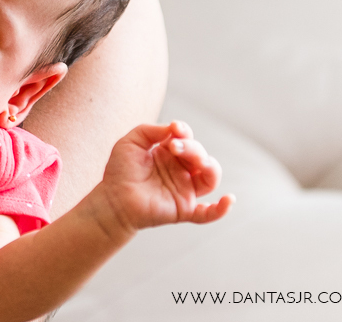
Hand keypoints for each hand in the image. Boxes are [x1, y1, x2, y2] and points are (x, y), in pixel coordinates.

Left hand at [97, 120, 233, 235]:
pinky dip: (222, 209)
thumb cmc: (120, 171)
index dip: (184, 131)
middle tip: (174, 146)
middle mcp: (180, 170)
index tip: (175, 128)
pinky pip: (209, 213)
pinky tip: (229, 200)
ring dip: (210, 168)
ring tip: (200, 162)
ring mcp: (184, 189)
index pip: (187, 138)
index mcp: (169, 153)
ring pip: (211, 178)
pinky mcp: (184, 209)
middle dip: (191, 147)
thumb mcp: (131, 142)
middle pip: (200, 155)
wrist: (112, 200)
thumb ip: (150, 131)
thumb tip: (173, 128)